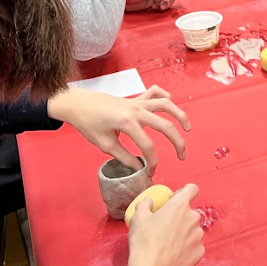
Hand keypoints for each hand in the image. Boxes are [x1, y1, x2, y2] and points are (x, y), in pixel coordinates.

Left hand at [47, 86, 190, 175]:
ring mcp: (138, 102)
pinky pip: (155, 92)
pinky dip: (165, 96)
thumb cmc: (89, 124)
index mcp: (127, 123)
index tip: (151, 172)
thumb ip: (124, 156)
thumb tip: (138, 167)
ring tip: (188, 129)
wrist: (78, 103)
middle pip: (165, 126)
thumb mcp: (105, 144)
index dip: (153, 162)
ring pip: (166, 105)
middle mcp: (137, 110)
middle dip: (177, 143)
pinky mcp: (136, 98)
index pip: (148, 147)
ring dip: (180, 115)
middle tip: (182, 156)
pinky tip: (170, 104)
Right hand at [128, 183, 204, 265]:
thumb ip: (145, 205)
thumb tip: (149, 201)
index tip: (173, 201)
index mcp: (180, 205)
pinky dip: (187, 247)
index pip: (192, 189)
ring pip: (193, 229)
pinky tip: (174, 254)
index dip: (183, 192)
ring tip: (168, 243)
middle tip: (165, 226)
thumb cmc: (144, 242)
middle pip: (190, 212)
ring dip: (184, 232)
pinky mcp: (200, 252)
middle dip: (180, 216)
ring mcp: (199, 236)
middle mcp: (193, 218)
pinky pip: (194, 245)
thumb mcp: (138, 218)